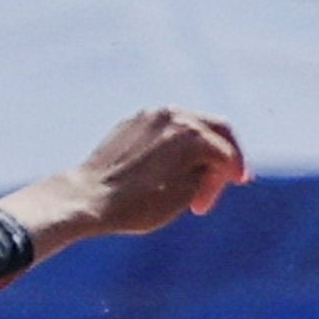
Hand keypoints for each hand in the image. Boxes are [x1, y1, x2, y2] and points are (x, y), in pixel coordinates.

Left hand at [41, 107, 244, 241]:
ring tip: (194, 176)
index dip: (226, 181)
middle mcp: (174, 115)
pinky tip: (171, 167)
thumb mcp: (187, 193)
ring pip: (191, 124)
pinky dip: (177, 144)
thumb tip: (217, 163)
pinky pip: (166, 127)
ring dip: (201, 148)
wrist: (89, 198)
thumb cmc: (139, 203)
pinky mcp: (133, 121)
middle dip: (225, 154)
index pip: (226, 156)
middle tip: (229, 177)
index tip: (210, 204)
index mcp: (193, 134)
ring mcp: (152, 114)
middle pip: (218, 128)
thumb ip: (209, 172)